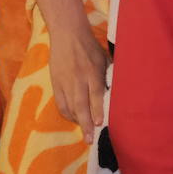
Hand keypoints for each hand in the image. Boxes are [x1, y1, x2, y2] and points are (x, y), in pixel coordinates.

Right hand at [35, 0, 109, 142]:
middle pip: (81, 104)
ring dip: (77, 121)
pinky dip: (67, 113)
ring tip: (85, 133)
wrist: (67, 34)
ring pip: (69, 106)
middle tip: (90, 139)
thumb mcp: (104, 58)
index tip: (100, 123)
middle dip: (86, 123)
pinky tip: (74, 119)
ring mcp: (64, 81)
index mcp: (92, 70)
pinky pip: (60, 102)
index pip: (95, 93)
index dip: (97, 109)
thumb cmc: (90, 46)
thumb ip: (108, 75)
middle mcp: (78, 78)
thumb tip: (117, 93)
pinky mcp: (55, 82)